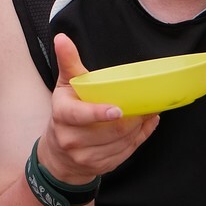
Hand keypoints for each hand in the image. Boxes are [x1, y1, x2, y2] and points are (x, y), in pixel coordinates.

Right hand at [38, 34, 159, 182]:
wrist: (58, 154)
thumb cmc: (66, 111)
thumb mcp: (65, 86)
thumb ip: (68, 61)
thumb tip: (62, 37)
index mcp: (62, 115)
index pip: (79, 115)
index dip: (99, 113)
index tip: (118, 110)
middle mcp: (70, 139)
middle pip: (110, 130)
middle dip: (132, 118)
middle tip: (147, 105)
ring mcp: (85, 157)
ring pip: (122, 142)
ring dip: (138, 127)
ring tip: (146, 113)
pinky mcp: (99, 167)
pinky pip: (126, 153)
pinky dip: (139, 138)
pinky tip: (143, 125)